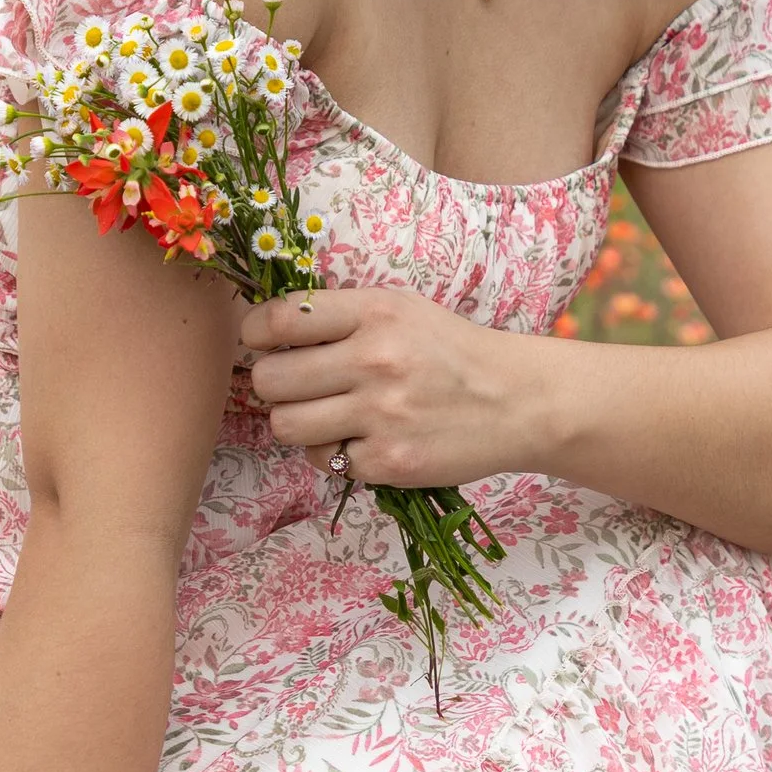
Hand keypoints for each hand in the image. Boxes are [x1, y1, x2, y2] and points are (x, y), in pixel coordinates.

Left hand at [239, 281, 536, 488]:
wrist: (516, 400)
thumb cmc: (449, 351)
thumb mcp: (400, 310)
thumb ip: (340, 316)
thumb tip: (266, 333)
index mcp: (374, 312)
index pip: (279, 319)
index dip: (255, 334)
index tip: (261, 343)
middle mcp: (375, 359)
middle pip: (270, 379)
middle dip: (272, 385)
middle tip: (294, 386)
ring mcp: (381, 414)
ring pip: (285, 425)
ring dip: (296, 423)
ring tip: (323, 416)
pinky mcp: (389, 461)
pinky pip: (324, 461)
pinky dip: (335, 454)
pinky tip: (362, 440)